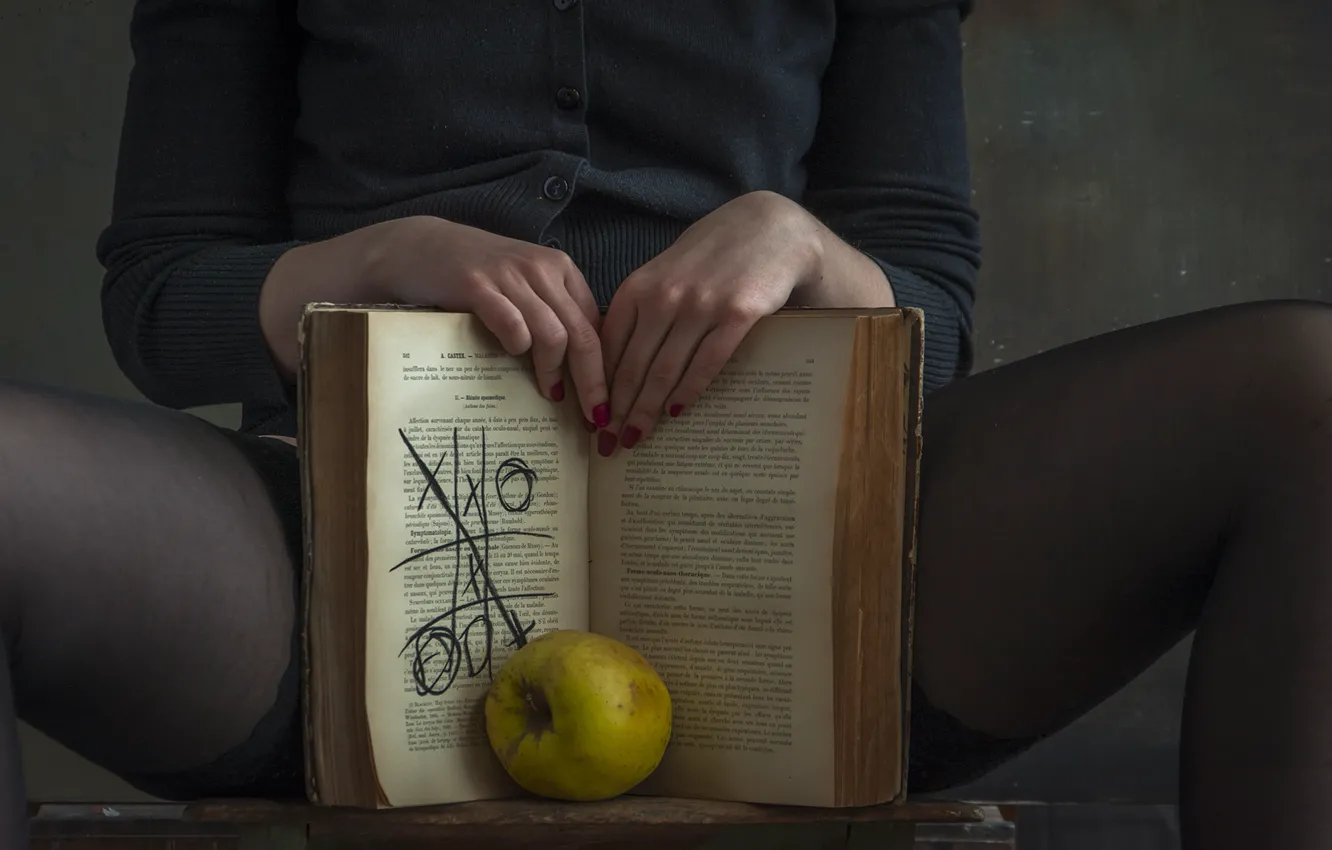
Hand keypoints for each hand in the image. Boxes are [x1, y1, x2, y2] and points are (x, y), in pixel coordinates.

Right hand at [261, 216, 608, 425]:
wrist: (418, 247)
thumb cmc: (477, 275)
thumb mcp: (524, 286)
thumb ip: (553, 313)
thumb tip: (584, 370)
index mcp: (561, 270)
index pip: (596, 325)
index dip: (606, 368)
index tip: (606, 403)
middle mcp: (541, 269)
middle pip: (583, 335)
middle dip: (593, 382)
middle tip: (595, 418)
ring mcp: (510, 276)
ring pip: (553, 334)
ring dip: (555, 371)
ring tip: (552, 394)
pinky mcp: (477, 285)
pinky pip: (512, 324)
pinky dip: (518, 346)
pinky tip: (513, 356)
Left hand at [597, 191, 827, 453]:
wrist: (768, 227)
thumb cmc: (711, 256)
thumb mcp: (664, 274)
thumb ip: (640, 311)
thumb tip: (615, 364)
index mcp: (637, 288)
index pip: (607, 348)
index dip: (598, 389)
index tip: (593, 419)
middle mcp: (663, 296)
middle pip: (632, 367)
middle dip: (618, 411)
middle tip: (609, 443)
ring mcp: (699, 305)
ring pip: (664, 372)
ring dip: (647, 411)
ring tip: (637, 438)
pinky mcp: (736, 314)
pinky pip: (706, 364)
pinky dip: (688, 392)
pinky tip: (675, 412)